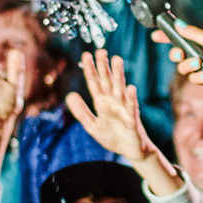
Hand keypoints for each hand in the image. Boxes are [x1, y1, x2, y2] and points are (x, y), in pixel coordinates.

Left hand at [64, 49, 159, 164]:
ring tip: (117, 60)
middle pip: (107, 81)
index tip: (86, 55)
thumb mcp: (92, 126)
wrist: (131, 151)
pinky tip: (130, 88)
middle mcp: (113, 102)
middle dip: (104, 67)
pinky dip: (131, 98)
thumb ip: (81, 111)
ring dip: (119, 75)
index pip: (95, 83)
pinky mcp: (132, 120)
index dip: (90, 70)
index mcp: (102, 103)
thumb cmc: (113, 136)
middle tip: (101, 50)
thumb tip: (70, 95)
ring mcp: (123, 109)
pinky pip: (131, 108)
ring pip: (120, 89)